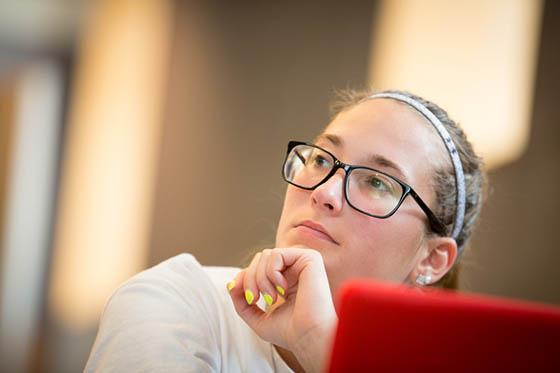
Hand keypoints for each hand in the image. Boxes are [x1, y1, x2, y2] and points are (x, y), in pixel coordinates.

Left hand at [227, 247, 336, 371]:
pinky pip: (277, 254)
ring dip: (260, 278)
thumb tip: (231, 284)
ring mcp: (303, 262)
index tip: (247, 299)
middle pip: (260, 258)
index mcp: (286, 279)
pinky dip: (271, 272)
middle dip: (250, 278)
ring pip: (266, 255)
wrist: (308, 337)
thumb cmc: (288, 332)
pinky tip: (283, 289)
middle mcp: (295, 268)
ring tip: (272, 297)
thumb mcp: (256, 317)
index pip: (258, 267)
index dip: (244, 278)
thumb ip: (241, 301)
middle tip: (255, 299)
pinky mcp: (310, 258)